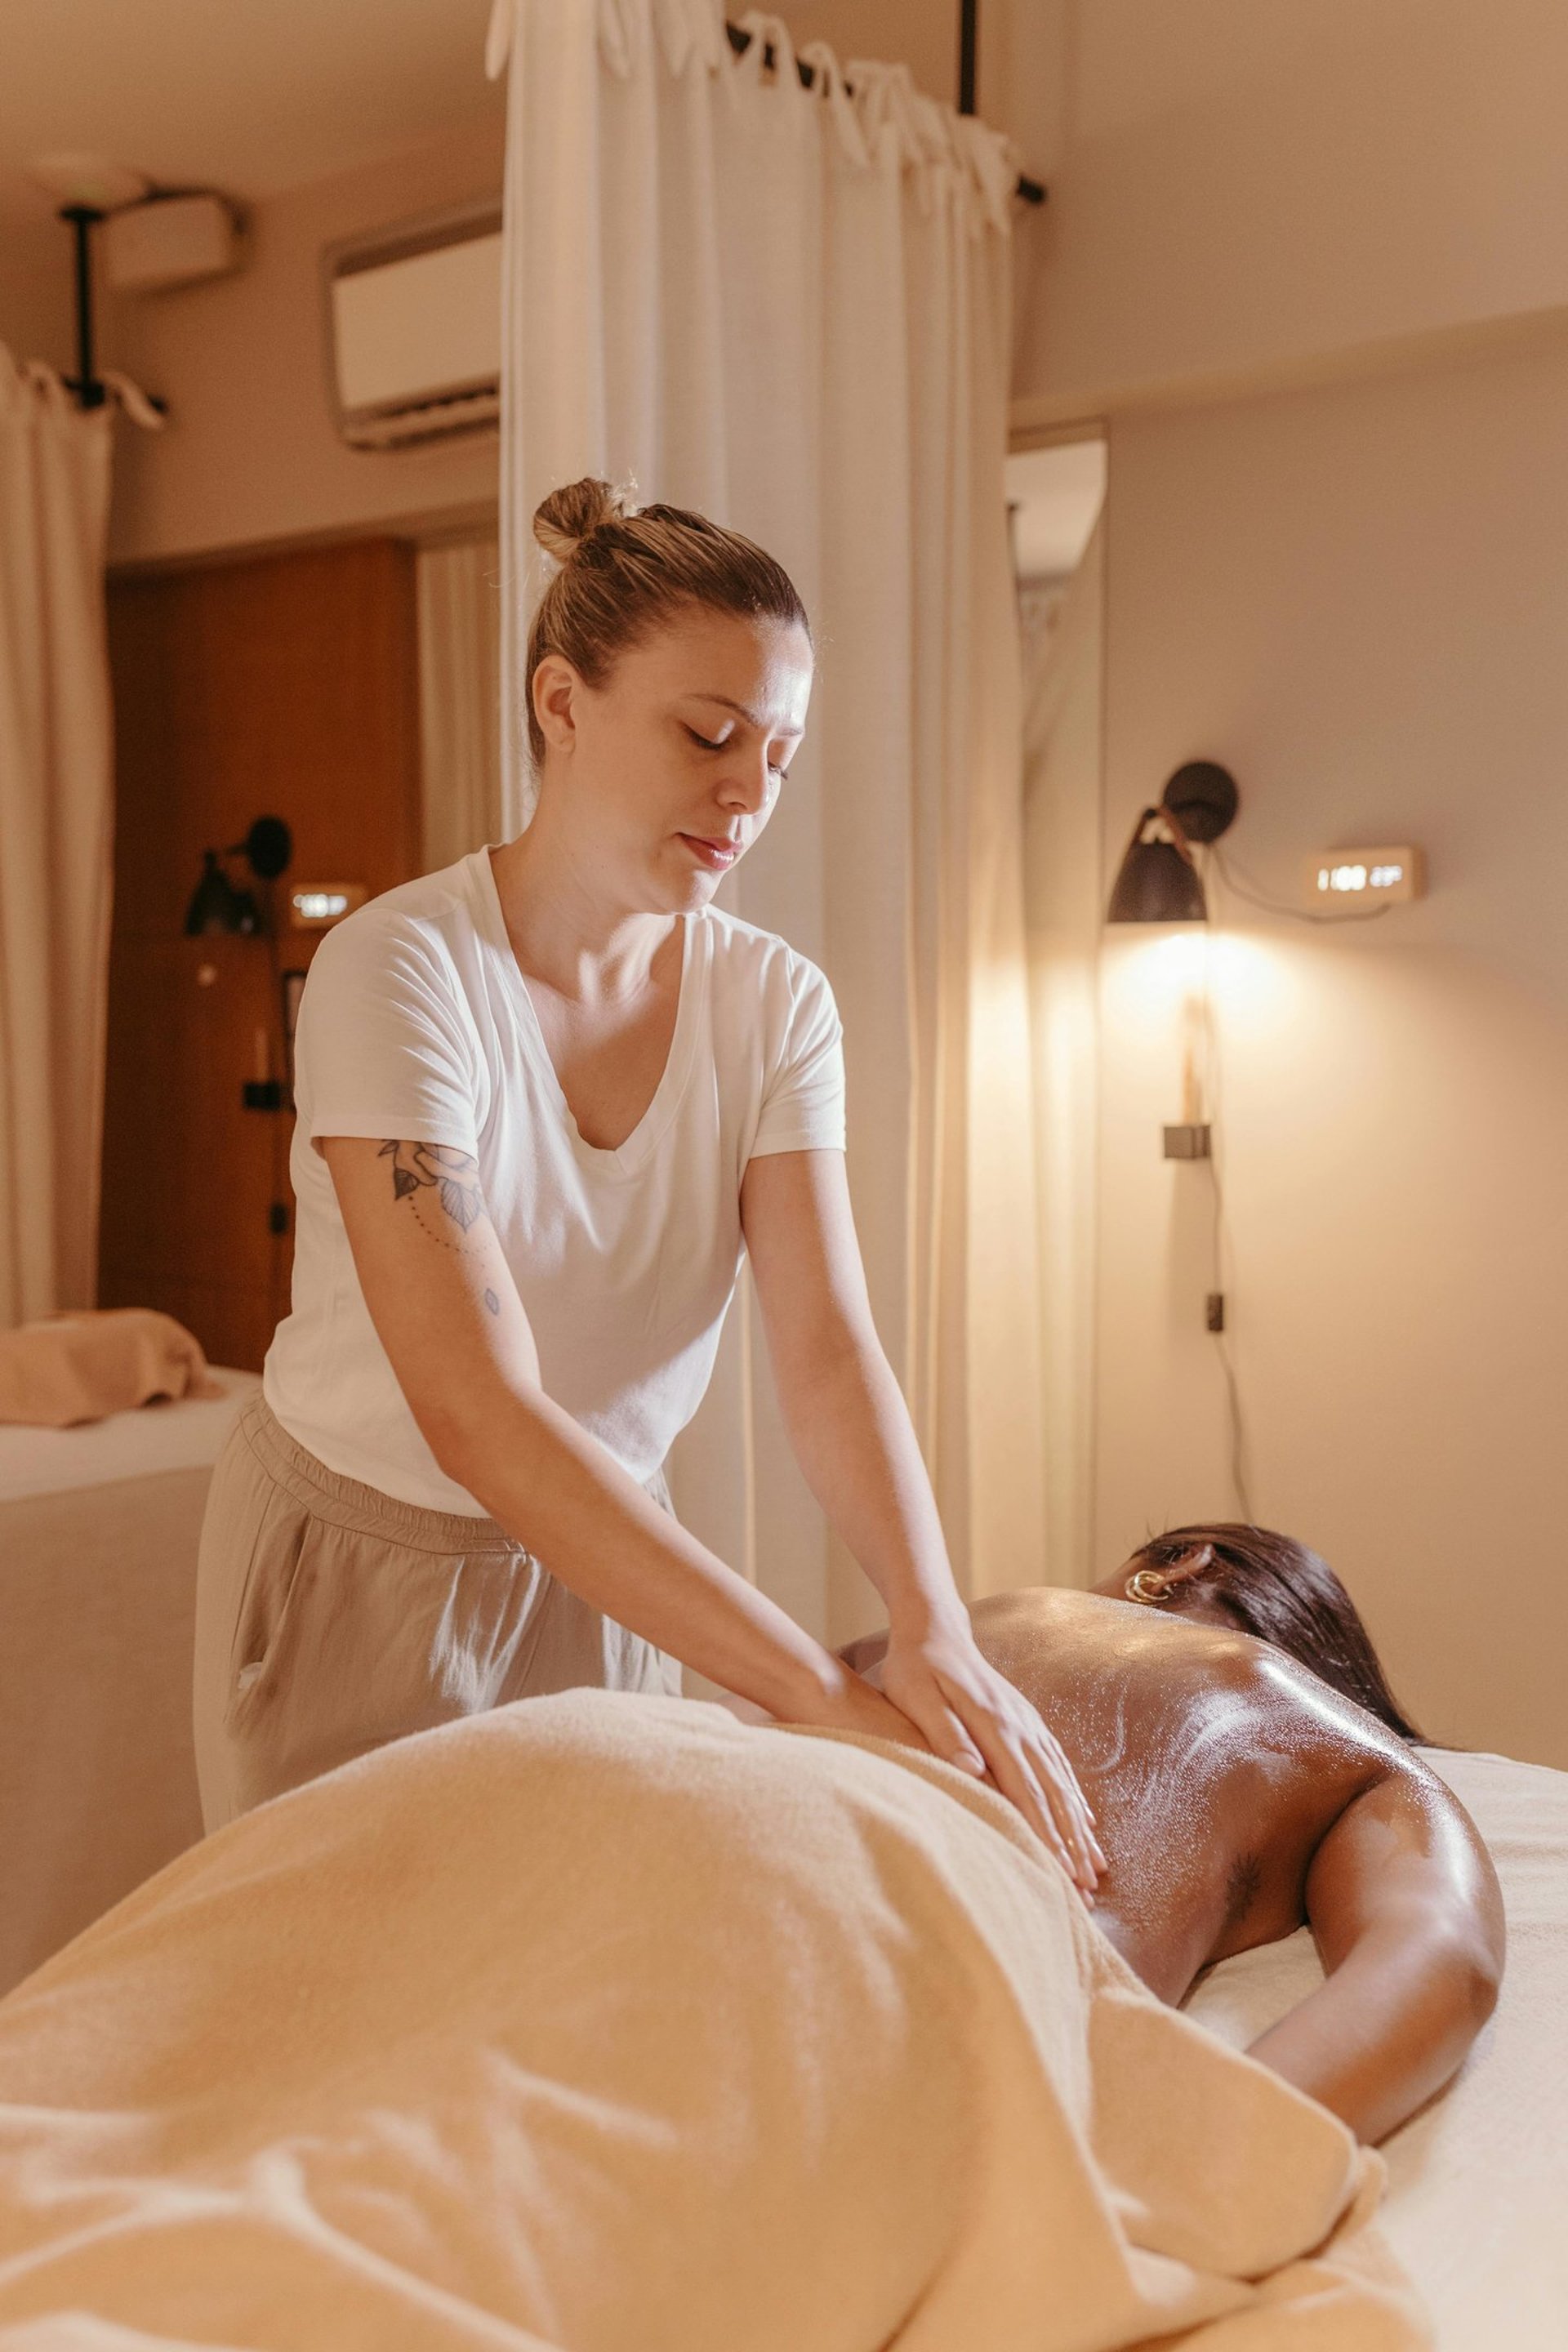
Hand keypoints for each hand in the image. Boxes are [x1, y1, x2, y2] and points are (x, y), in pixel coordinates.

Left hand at [877, 1619, 1106, 1897]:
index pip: (1025, 1791)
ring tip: (1096, 1865)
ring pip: (1061, 1782)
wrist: (934, 1628)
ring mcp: (1027, 1723)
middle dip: (1072, 1844)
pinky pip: (1057, 1763)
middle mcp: (1019, 1727)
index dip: (1045, 1834)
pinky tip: (1084, 1816)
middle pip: (1052, 1794)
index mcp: (994, 1726)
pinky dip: (1073, 1794)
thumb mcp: (917, 1697)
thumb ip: (944, 1733)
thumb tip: (971, 1770)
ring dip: (1078, 1826)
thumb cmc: (917, 1668)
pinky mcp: (1025, 1720)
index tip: (1063, 1872)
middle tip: (1088, 1888)